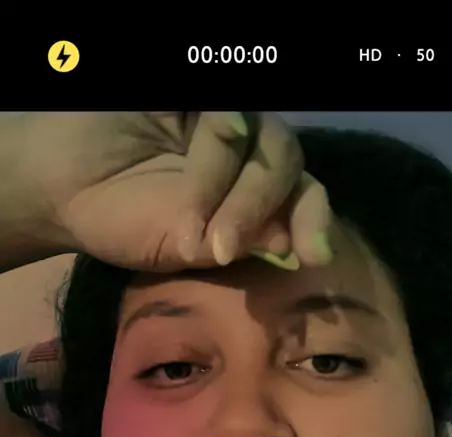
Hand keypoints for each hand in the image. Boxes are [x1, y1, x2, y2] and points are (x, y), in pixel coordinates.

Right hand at [26, 111, 330, 271]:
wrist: (61, 193)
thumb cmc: (124, 223)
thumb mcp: (185, 247)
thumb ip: (238, 239)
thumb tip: (291, 241)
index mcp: (252, 190)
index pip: (302, 194)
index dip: (314, 219)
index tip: (314, 255)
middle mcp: (245, 152)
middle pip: (284, 162)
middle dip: (257, 209)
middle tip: (222, 249)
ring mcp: (221, 117)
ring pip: (258, 135)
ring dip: (226, 186)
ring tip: (188, 230)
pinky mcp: (192, 92)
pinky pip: (226, 104)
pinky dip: (224, 128)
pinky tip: (221, 130)